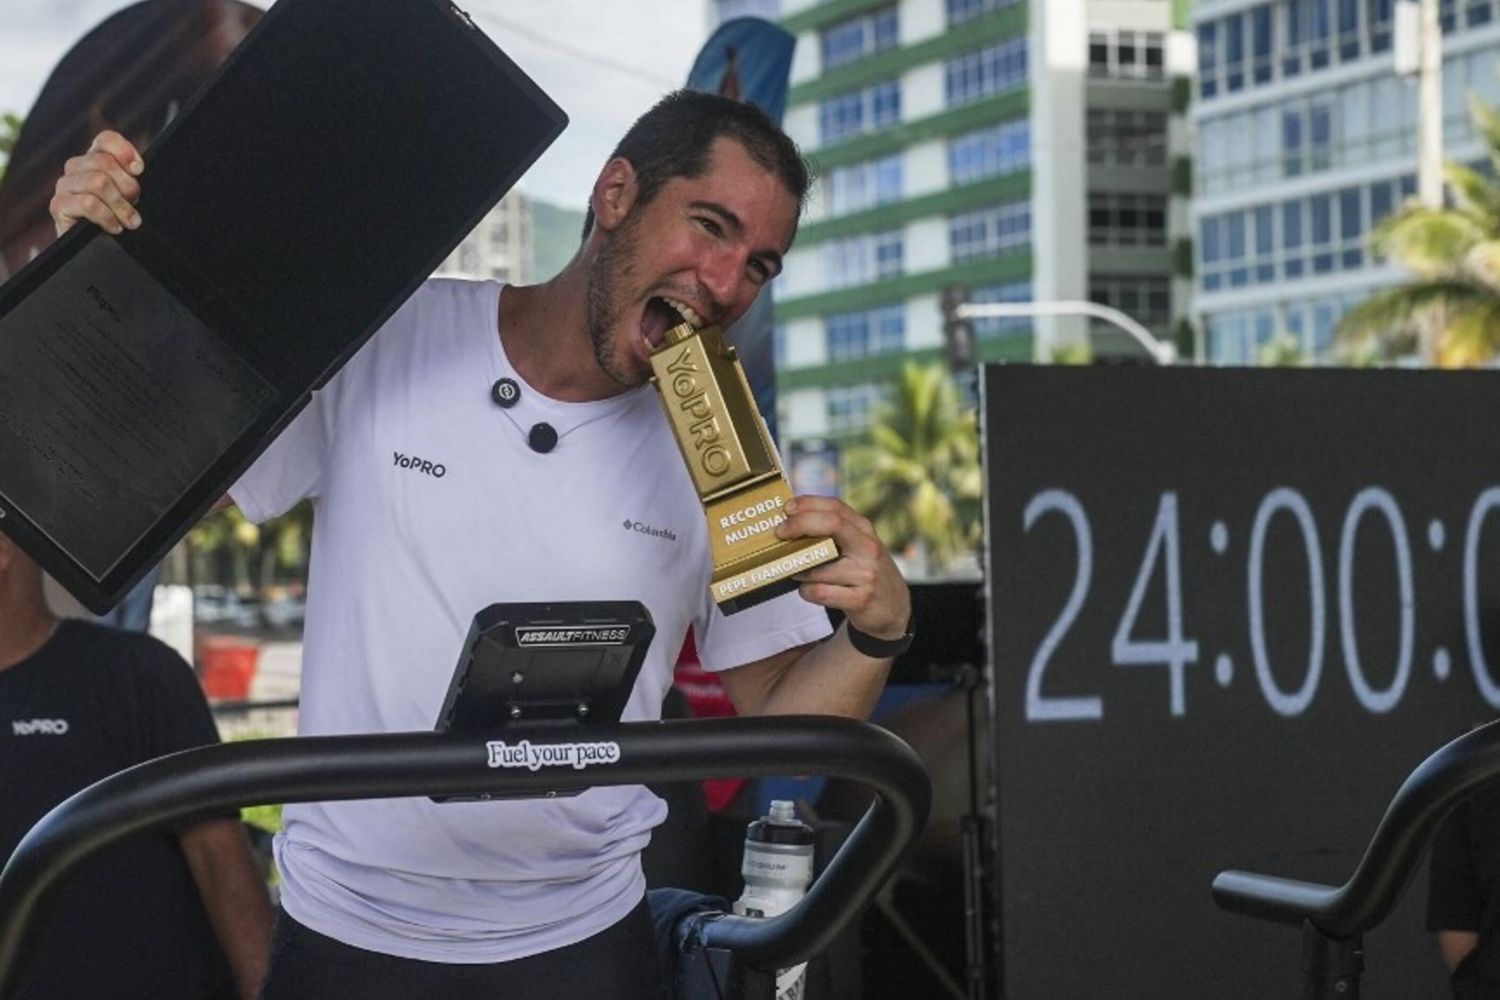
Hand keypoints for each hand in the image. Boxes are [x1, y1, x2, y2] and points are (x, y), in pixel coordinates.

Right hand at [49, 130, 144, 237]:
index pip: (105, 140)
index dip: (124, 151)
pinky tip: (114, 228)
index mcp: (94, 160)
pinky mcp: (58, 205)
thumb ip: (130, 177)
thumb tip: (137, 167)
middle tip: (135, 205)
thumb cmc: (118, 220)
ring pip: (98, 182)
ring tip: (129, 222)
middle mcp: (75, 168)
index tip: (140, 170)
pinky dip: (107, 217)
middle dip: (128, 186)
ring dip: (120, 205)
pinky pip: (88, 203)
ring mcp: (64, 185)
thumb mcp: (130, 196)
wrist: (98, 252)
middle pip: (104, 162)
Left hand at [776, 495, 910, 641]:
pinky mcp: (860, 599)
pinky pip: (819, 592)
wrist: (894, 610)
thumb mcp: (858, 546)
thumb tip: (790, 520)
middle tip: (779, 532)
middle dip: (800, 524)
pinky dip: (806, 591)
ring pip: (817, 567)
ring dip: (798, 570)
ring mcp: (866, 574)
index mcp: (864, 530)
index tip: (786, 508)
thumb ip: (833, 532)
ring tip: (798, 573)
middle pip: (832, 524)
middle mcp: (868, 548)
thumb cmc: (864, 572)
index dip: (808, 504)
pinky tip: (810, 591)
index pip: (836, 507)